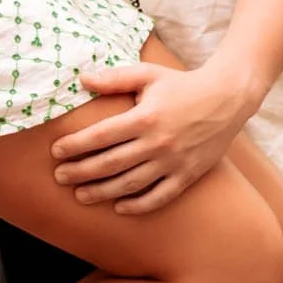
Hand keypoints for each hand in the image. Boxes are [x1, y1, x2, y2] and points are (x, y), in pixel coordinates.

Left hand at [50, 49, 257, 211]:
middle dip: (81, 172)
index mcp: (145, 117)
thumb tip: (82, 79)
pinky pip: (160, 196)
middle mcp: (158, 143)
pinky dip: (139, 205)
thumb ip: (115, 79)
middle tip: (60, 177)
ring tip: (81, 195)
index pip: (101, 136)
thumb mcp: (148, 75)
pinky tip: (119, 208)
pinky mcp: (187, 175)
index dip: (76, 145)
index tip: (56, 151)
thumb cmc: (182, 85)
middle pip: (111, 163)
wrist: (227, 99)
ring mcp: (174, 162)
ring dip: (103, 192)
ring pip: (131, 184)